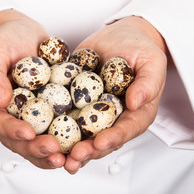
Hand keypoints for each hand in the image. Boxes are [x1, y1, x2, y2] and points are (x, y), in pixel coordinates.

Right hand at [0, 9, 65, 168]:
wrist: (22, 35)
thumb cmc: (3, 42)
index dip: (12, 131)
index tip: (28, 133)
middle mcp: (10, 117)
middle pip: (19, 141)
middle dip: (36, 149)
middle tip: (53, 151)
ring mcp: (30, 118)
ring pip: (38, 142)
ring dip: (52, 153)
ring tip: (68, 158)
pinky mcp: (48, 114)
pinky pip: (56, 130)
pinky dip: (67, 141)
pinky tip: (81, 145)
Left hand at [64, 16, 168, 173]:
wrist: (120, 36)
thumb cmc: (141, 49)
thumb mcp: (152, 62)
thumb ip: (148, 83)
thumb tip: (136, 103)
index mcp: (136, 114)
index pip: (126, 130)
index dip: (113, 139)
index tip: (99, 143)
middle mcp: (114, 119)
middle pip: (102, 140)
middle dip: (88, 151)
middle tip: (73, 157)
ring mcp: (94, 113)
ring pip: (82, 135)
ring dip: (69, 148)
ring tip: (56, 156)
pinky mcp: (77, 103)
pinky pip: (65, 115)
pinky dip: (54, 126)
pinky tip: (41, 134)